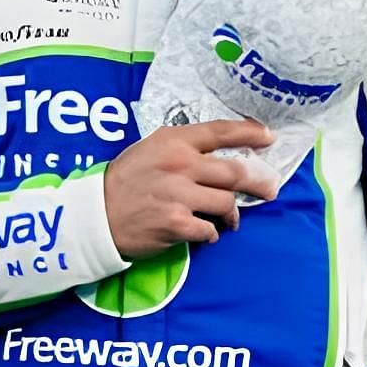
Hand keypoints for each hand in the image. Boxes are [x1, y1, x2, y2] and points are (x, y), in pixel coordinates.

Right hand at [103, 120, 276, 261]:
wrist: (96, 216)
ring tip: (227, 220)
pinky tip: (203, 233)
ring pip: (226, 203)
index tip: (269, 138)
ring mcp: (178, 194)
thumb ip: (182, 149)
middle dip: (259, 183)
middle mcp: (179, 164)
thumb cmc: (124, 182)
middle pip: (234, 172)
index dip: (250, 134)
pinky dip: (211, 233)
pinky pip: (210, 229)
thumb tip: (220, 159)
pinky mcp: (176, 223)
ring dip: (231, 214)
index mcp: (173, 141)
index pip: (220, 132)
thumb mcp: (149, 150)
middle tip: (270, 190)